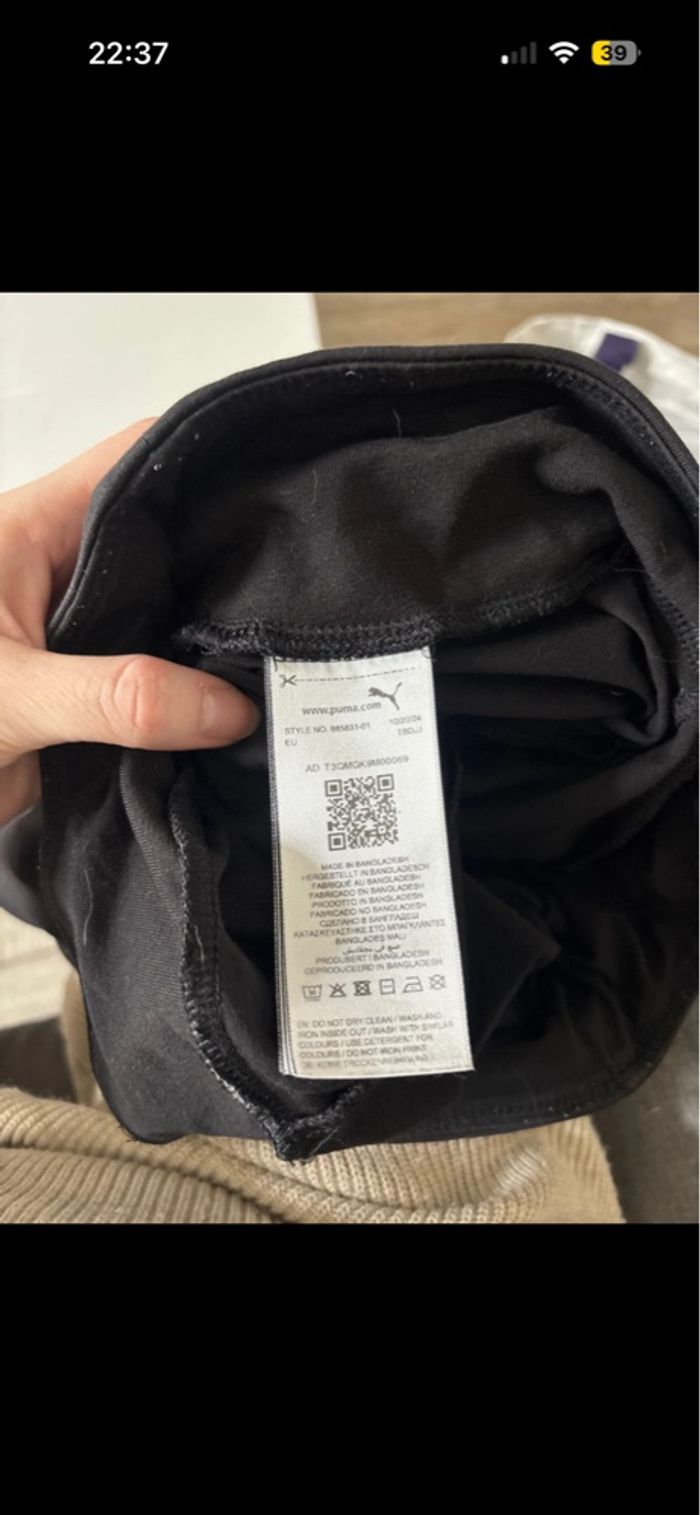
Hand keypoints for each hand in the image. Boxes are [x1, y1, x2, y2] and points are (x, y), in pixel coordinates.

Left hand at [0, 419, 259, 825]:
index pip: (137, 460)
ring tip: (282, 653)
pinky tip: (236, 710)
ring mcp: (77, 632)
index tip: (273, 493)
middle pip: (167, 539)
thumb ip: (118, 697)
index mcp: (36, 530)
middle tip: (299, 591)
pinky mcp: (85, 693)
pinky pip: (154, 681)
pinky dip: (191, 697)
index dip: (205, 464)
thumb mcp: (11, 696)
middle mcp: (64, 572)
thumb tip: (224, 707)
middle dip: (227, 564)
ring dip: (210, 640)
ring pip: (166, 614)